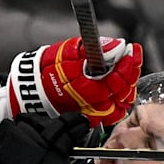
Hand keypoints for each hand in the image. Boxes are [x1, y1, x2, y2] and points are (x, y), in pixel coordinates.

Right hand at [6, 36, 142, 125]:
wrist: (32, 88)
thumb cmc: (46, 70)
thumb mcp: (68, 52)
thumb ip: (94, 50)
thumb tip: (115, 46)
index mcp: (85, 89)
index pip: (116, 80)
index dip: (128, 65)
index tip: (131, 51)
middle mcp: (91, 105)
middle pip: (123, 92)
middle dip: (130, 72)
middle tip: (131, 56)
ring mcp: (93, 113)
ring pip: (121, 103)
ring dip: (127, 85)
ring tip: (127, 69)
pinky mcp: (92, 117)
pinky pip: (113, 110)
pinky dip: (120, 98)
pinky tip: (120, 85)